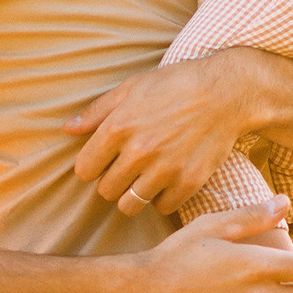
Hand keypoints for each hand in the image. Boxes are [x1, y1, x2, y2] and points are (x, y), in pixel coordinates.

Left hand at [67, 47, 278, 214]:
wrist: (225, 92)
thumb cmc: (175, 85)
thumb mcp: (131, 88)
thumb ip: (97, 112)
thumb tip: (67, 129)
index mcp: (118, 128)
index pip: (85, 170)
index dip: (92, 167)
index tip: (104, 162)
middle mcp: (138, 151)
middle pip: (105, 191)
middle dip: (112, 182)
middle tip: (127, 170)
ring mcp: (165, 169)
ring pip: (129, 205)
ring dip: (133, 195)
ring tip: (144, 180)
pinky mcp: (189, 181)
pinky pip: (162, 207)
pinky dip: (162, 198)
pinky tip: (167, 182)